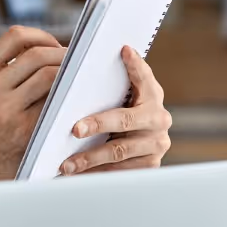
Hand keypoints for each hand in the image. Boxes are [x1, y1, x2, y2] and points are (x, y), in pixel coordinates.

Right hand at [0, 26, 65, 180]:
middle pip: (36, 55)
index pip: (15, 37)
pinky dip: (70, 94)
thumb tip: (57, 46)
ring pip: (49, 75)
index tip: (55, 46)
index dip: (41, 36)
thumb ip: (12, 67)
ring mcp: (6, 110)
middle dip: (62, 54)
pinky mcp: (25, 129)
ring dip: (70, 72)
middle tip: (76, 62)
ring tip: (78, 77)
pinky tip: (76, 97)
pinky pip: (55, 101)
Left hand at [59, 46, 171, 174]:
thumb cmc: (125, 111)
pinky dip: (97, 173)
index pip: (144, 78)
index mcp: (153, 96)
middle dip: (98, 125)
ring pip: (119, 152)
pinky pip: (120, 172)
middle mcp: (159, 120)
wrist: (143, 142)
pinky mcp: (149, 166)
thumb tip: (117, 51)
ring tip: (67, 164)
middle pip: (125, 121)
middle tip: (75, 130)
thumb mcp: (126, 93)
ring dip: (91, 158)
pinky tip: (78, 176)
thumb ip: (123, 78)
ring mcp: (156, 146)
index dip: (135, 67)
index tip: (124, 52)